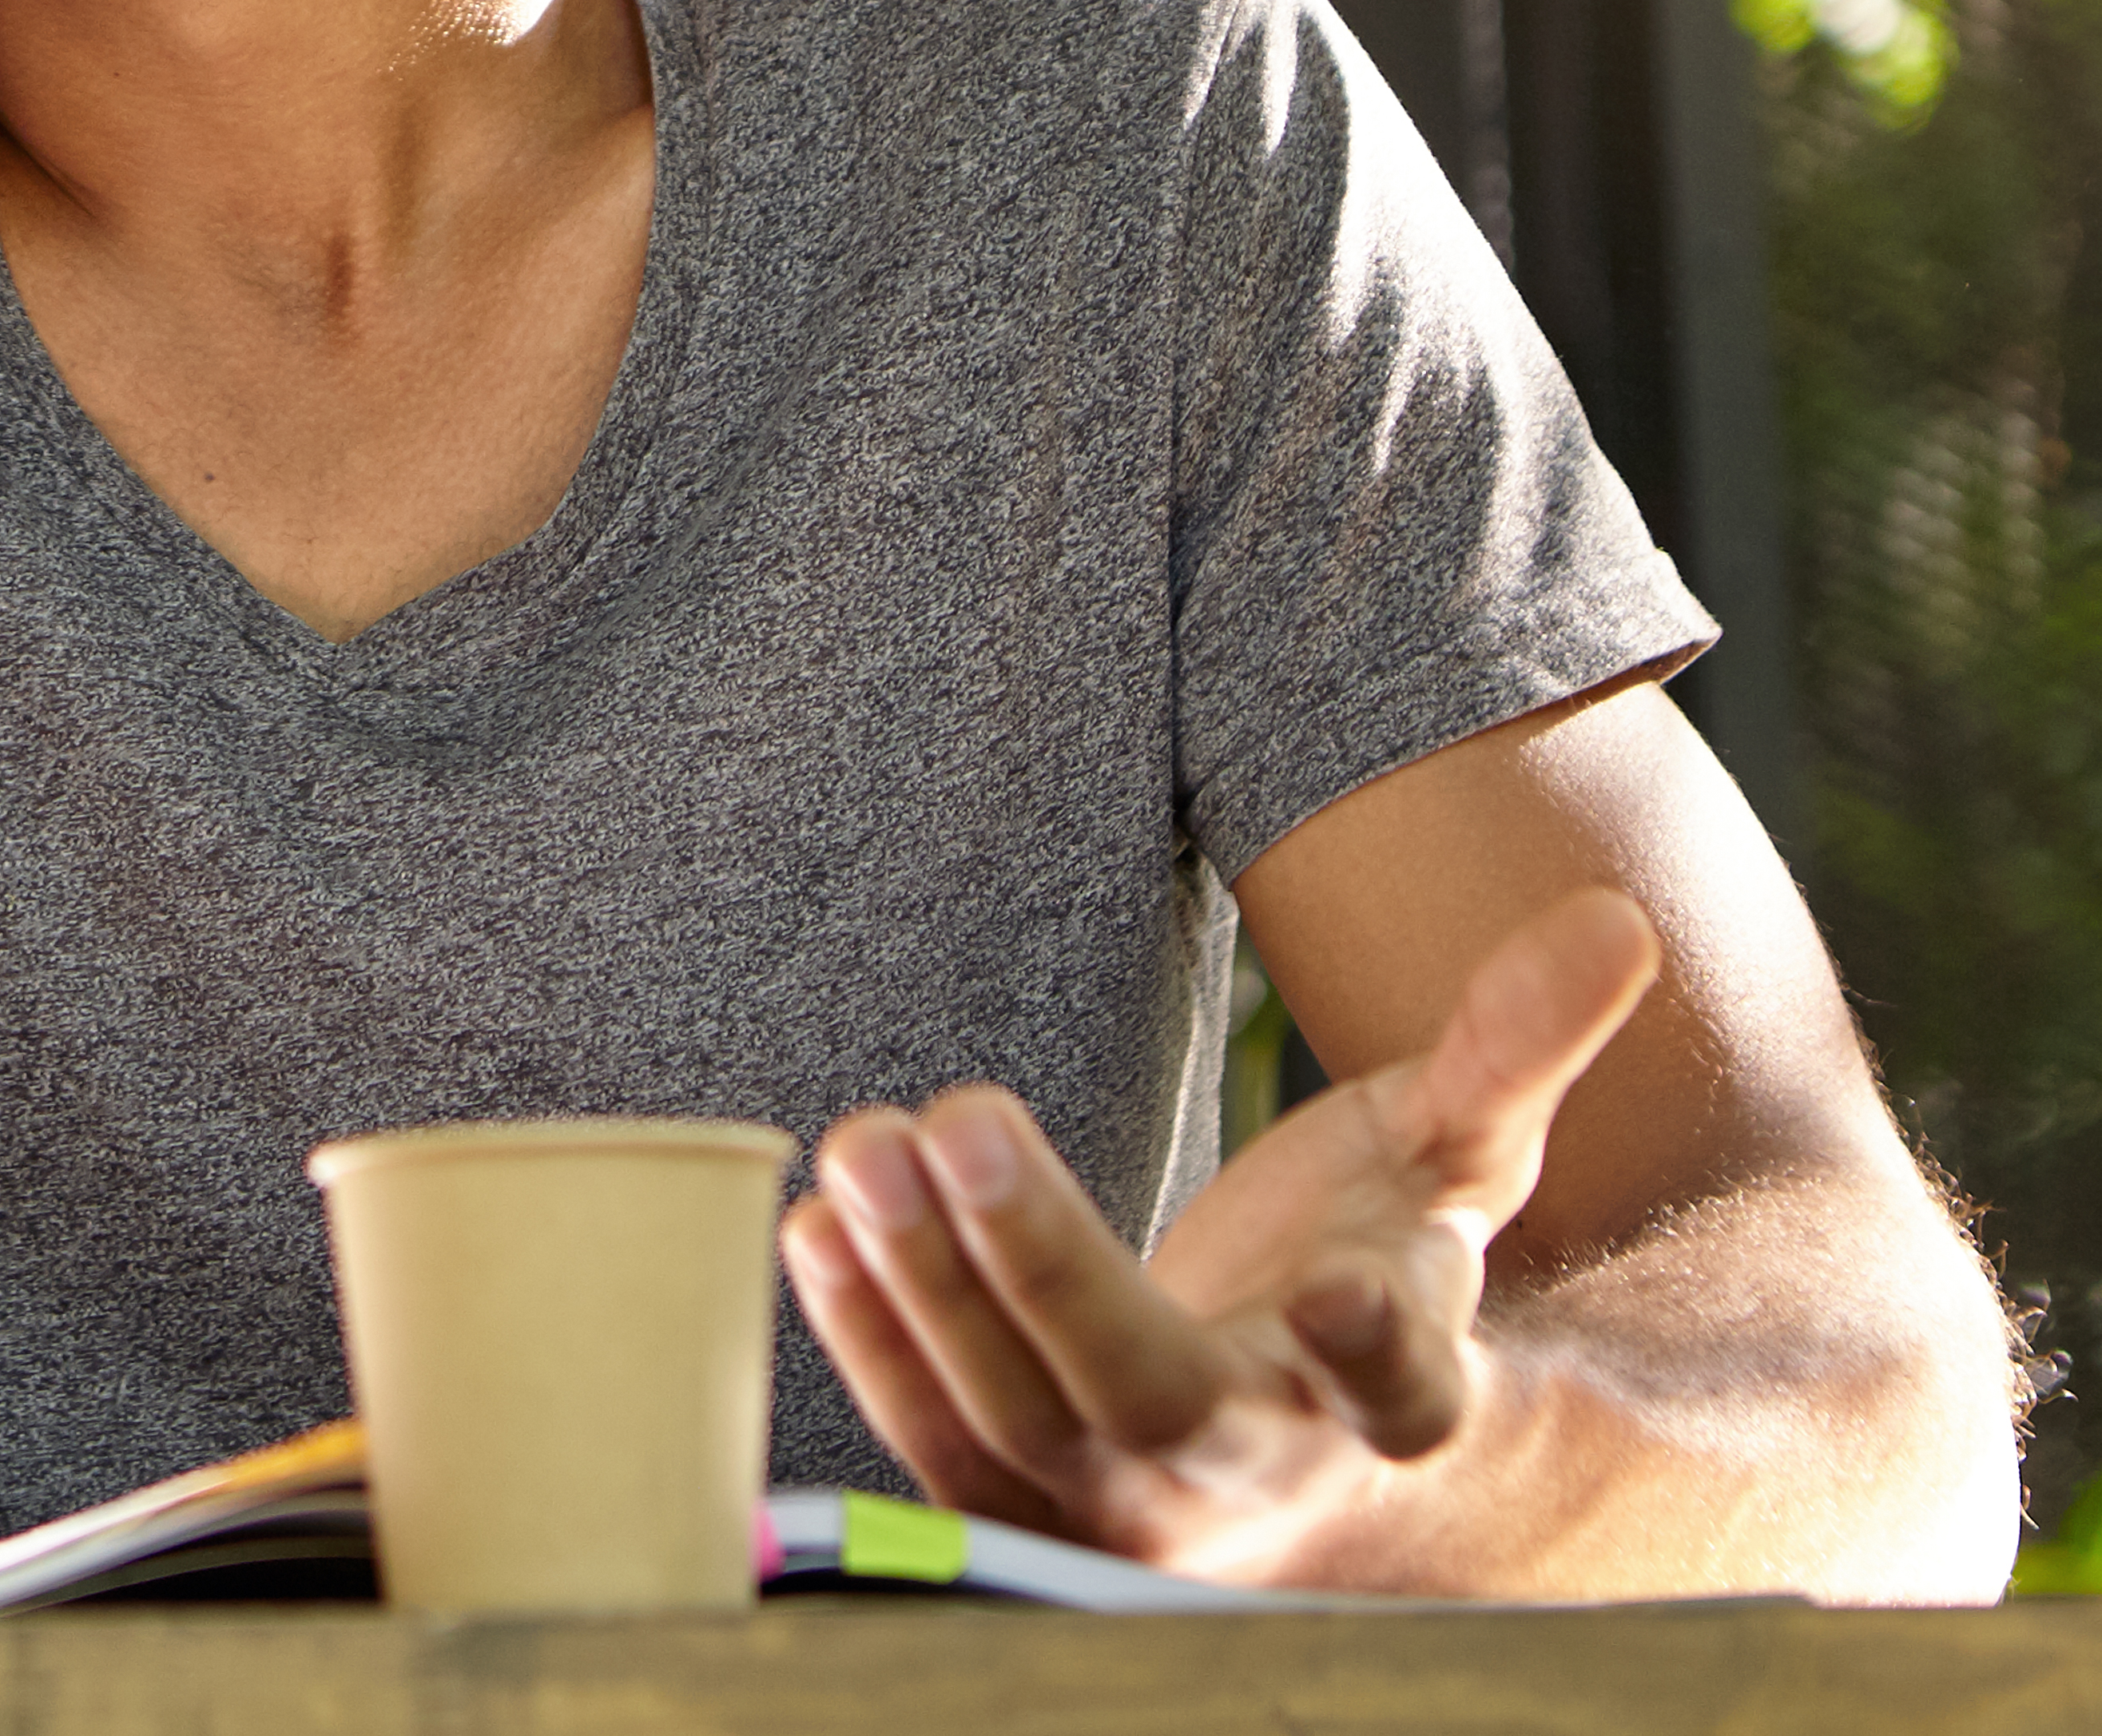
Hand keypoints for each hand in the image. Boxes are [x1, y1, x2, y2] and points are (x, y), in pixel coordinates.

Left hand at [783, 886, 1663, 1584]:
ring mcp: (1130, 1512)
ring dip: (924, 1288)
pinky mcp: (1021, 1511)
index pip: (1403, 1391)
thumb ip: (1517, 1044)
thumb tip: (1617, 919)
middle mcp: (1260, 1477)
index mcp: (1395, 1396)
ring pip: (1013, 1426)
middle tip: (956, 1116)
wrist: (1297, 1433)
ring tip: (861, 1144)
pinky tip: (814, 1222)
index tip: (1346, 1294)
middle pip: (1149, 1394)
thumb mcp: (1456, 1159)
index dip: (1382, 1353)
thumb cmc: (1377, 1264)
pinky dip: (870, 1342)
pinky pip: (932, 1447)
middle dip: (1044, 1265)